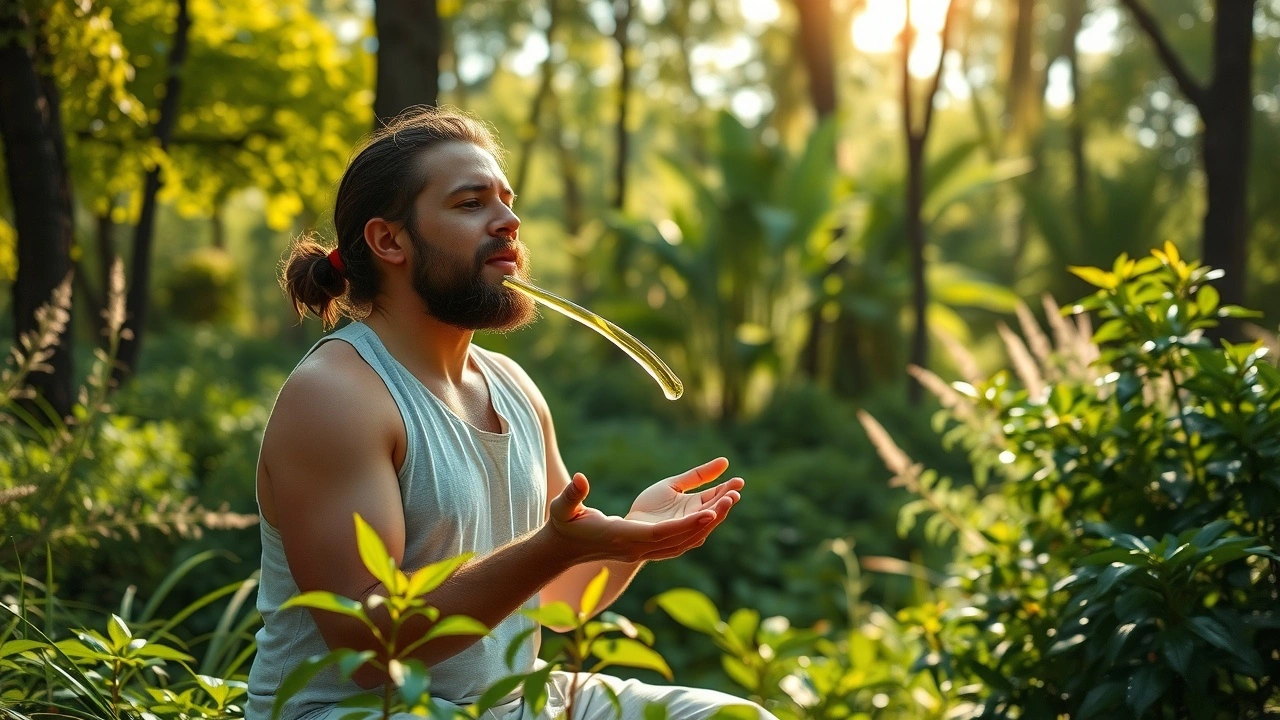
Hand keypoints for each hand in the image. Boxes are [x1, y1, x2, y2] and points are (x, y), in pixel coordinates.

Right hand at [545, 472, 717, 563]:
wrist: (564, 549)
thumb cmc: (564, 525)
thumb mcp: (563, 508)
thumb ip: (572, 494)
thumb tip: (580, 479)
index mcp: (622, 537)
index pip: (659, 534)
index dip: (685, 525)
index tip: (709, 513)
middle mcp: (637, 548)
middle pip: (680, 538)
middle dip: (707, 520)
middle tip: (732, 497)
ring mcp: (642, 552)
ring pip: (684, 542)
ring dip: (707, 523)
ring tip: (730, 499)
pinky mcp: (645, 549)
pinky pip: (678, 542)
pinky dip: (697, 529)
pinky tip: (712, 514)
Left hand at [626, 457, 742, 525]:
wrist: (622, 527)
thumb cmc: (649, 508)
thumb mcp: (674, 485)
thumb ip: (698, 476)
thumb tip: (725, 462)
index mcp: (694, 510)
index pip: (715, 500)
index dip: (727, 491)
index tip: (740, 481)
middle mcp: (690, 523)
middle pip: (713, 513)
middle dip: (725, 503)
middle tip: (736, 492)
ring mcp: (678, 532)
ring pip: (702, 525)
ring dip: (716, 514)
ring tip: (727, 500)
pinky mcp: (662, 536)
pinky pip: (682, 531)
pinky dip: (696, 523)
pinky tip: (706, 513)